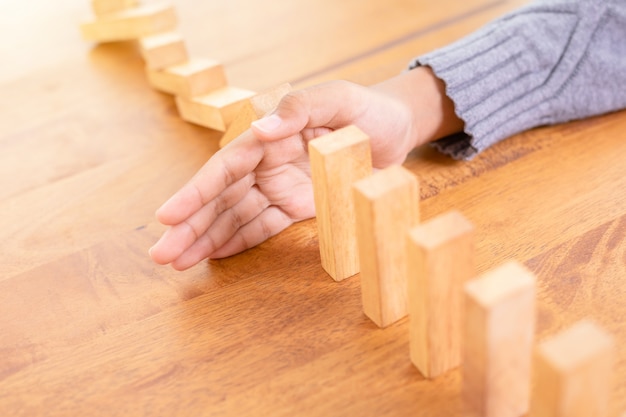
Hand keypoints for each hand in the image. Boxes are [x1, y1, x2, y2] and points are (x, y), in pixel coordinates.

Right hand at [149, 67, 462, 269]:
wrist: (396, 130)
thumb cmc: (368, 109)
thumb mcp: (338, 100)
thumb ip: (299, 109)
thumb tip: (259, 131)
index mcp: (269, 138)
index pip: (225, 168)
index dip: (195, 193)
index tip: (167, 217)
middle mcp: (267, 165)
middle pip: (221, 198)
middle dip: (190, 226)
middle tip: (161, 255)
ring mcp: (279, 187)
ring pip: (235, 217)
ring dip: (207, 240)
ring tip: (178, 263)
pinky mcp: (296, 206)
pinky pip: (262, 226)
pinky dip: (238, 242)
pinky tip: (214, 256)